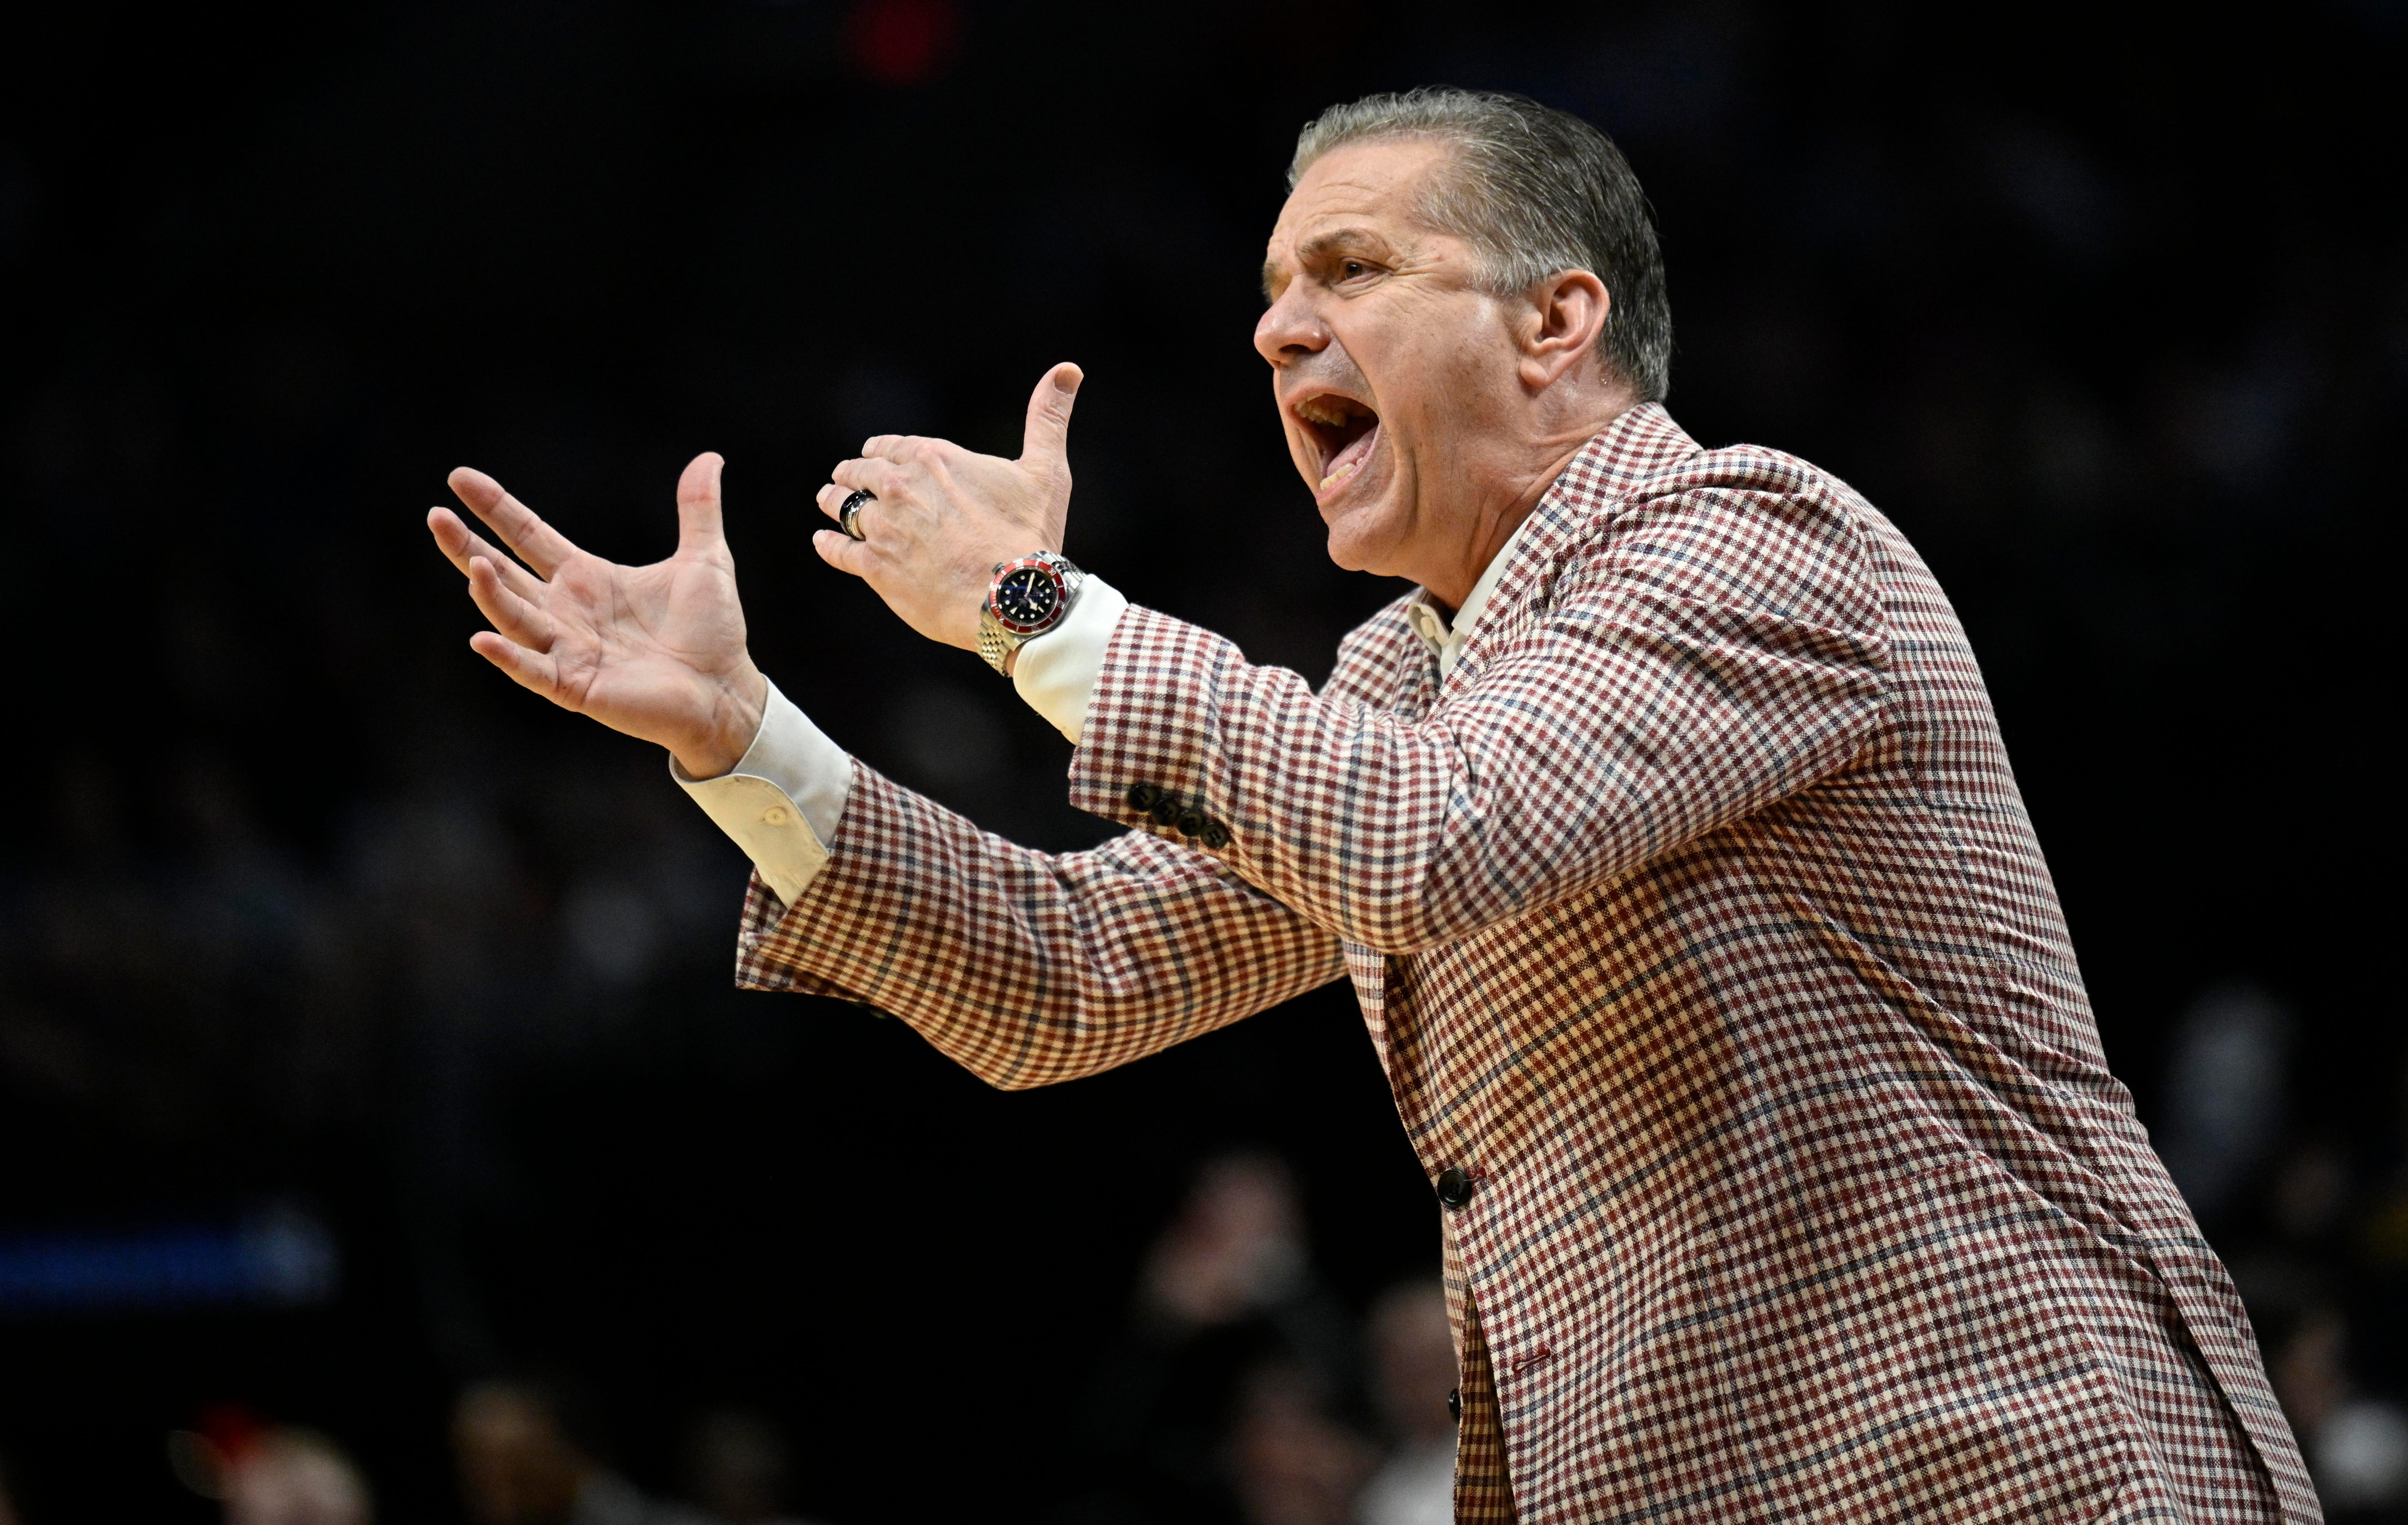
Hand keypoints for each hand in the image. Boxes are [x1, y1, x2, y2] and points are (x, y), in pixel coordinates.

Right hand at [426, 452, 766, 778]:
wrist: (727, 690)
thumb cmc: (713, 631)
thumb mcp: (706, 560)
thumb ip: (698, 510)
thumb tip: (709, 458)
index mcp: (586, 578)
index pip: (527, 535)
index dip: (495, 508)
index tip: (459, 478)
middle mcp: (566, 611)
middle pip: (504, 573)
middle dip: (467, 546)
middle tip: (435, 516)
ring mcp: (566, 649)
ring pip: (513, 618)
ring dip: (490, 594)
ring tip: (474, 565)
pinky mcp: (576, 686)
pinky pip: (533, 670)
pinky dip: (508, 657)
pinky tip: (483, 640)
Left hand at [812, 362, 1081, 648]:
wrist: (1011, 596)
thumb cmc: (1030, 534)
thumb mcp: (1045, 470)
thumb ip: (1047, 417)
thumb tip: (1069, 369)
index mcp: (933, 457)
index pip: (890, 446)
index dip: (882, 451)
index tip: (876, 456)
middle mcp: (899, 486)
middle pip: (860, 472)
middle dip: (853, 474)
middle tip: (845, 478)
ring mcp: (883, 526)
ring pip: (842, 506)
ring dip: (833, 500)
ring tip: (828, 501)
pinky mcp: (875, 567)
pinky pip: (837, 549)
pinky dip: (827, 544)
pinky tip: (822, 541)